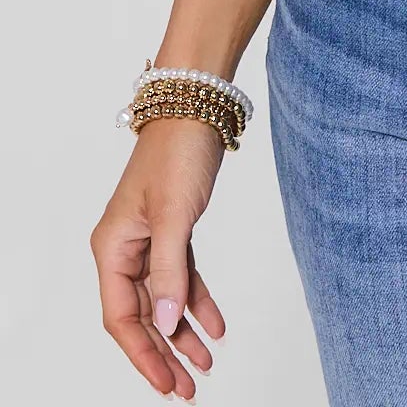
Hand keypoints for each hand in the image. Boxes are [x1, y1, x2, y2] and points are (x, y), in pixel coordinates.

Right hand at [90, 119, 227, 397]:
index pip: (122, 317)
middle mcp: (125, 247)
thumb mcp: (175, 215)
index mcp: (113, 248)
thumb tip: (165, 325)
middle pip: (142, 315)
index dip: (144, 355)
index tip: (168, 383)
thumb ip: (171, 272)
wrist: (197, 105)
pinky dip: (197, 301)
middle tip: (189, 388)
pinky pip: (182, 276)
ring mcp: (149, 239)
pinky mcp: (173, 228)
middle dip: (164, 353)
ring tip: (206, 364)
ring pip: (164, 299)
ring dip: (183, 332)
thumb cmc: (178, 151)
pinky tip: (215, 325)